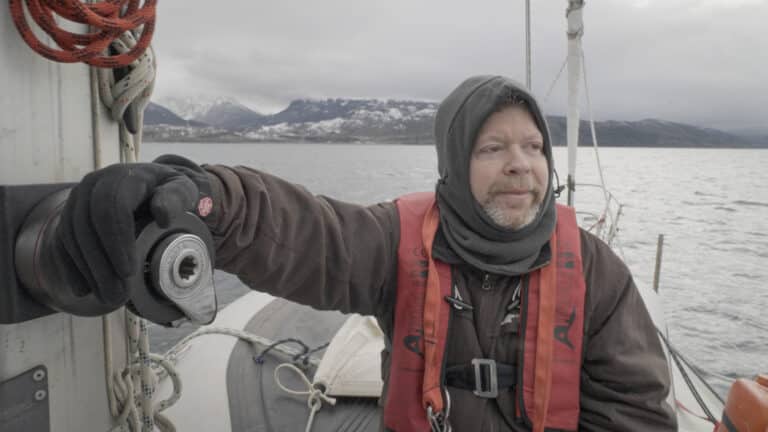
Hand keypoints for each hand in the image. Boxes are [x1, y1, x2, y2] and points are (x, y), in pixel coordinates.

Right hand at [55, 155, 211, 308]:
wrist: (154, 187)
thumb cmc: (171, 192)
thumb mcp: (183, 190)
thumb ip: (177, 198)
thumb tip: (162, 214)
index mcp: (124, 177)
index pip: (112, 206)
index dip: (117, 241)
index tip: (129, 272)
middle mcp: (94, 185)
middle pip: (88, 225)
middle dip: (102, 264)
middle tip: (118, 295)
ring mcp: (78, 200)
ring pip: (72, 236)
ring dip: (89, 271)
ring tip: (108, 297)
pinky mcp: (70, 216)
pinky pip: (63, 242)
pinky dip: (71, 267)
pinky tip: (82, 289)